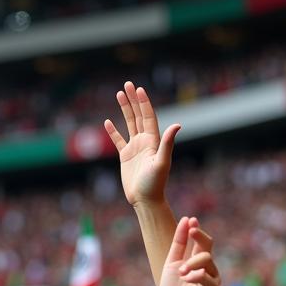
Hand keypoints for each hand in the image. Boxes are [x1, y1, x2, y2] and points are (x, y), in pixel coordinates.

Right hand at [104, 81, 180, 208]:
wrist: (146, 200)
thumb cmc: (155, 184)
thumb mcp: (162, 162)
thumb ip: (167, 143)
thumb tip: (178, 124)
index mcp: (154, 141)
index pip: (148, 116)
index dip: (144, 102)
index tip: (138, 89)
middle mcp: (145, 141)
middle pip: (138, 115)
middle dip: (133, 100)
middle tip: (127, 84)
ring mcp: (135, 148)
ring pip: (129, 124)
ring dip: (125, 109)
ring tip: (119, 94)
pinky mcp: (125, 157)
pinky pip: (118, 141)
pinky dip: (113, 132)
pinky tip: (107, 122)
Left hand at [159, 216, 220, 285]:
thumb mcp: (171, 263)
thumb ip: (178, 243)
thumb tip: (187, 219)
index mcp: (197, 259)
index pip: (201, 239)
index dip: (196, 229)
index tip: (191, 220)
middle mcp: (207, 266)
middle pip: (207, 244)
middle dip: (198, 236)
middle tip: (190, 232)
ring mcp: (212, 277)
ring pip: (207, 259)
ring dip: (191, 262)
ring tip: (181, 272)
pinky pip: (207, 277)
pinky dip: (195, 275)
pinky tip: (186, 278)